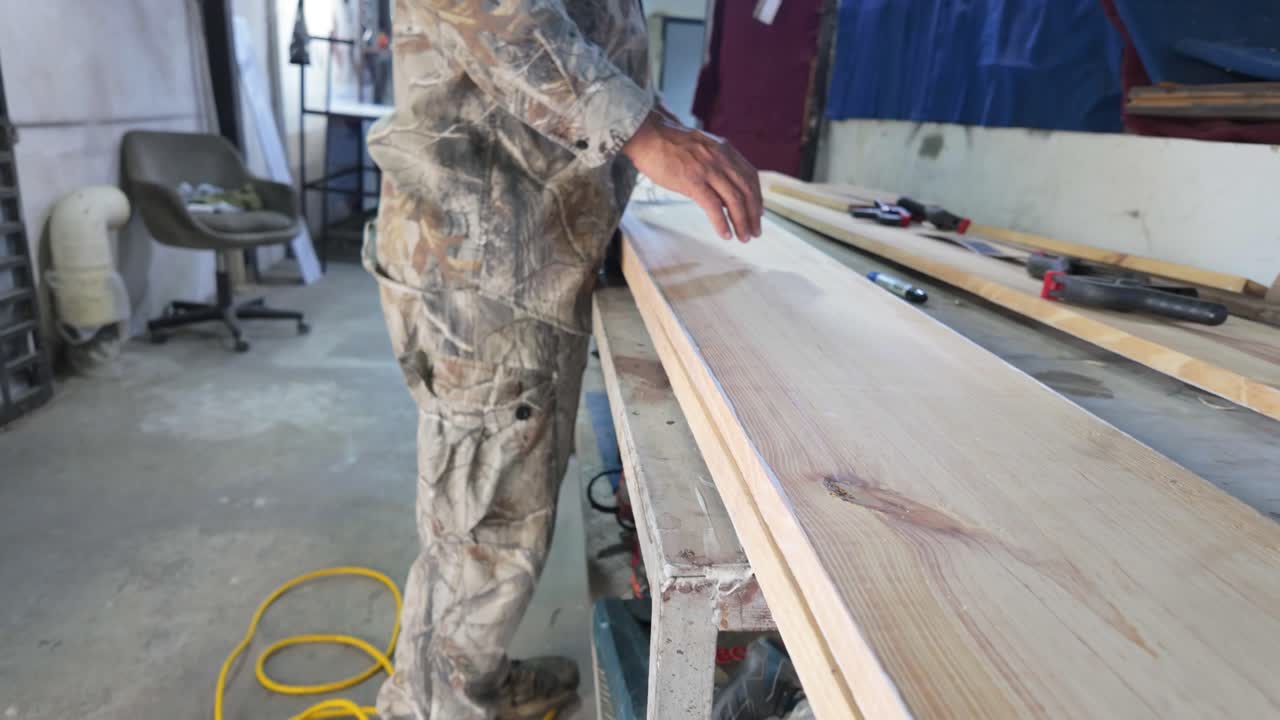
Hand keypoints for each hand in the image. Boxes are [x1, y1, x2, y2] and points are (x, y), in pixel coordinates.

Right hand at [622, 110, 762, 240]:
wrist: (647, 135)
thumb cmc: (668, 145)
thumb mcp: (701, 148)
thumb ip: (715, 164)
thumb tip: (724, 191)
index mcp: (724, 150)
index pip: (750, 176)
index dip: (757, 197)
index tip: (758, 213)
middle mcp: (721, 158)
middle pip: (747, 190)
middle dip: (753, 215)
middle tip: (755, 232)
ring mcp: (707, 169)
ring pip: (734, 200)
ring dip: (742, 222)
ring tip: (743, 237)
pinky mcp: (692, 181)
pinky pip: (713, 206)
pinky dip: (722, 223)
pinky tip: (725, 234)